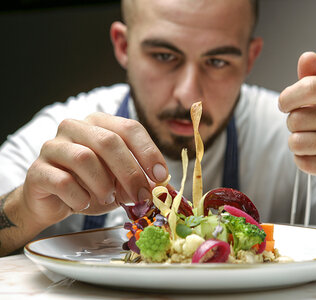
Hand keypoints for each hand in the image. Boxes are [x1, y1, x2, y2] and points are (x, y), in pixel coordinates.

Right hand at [22, 112, 168, 226]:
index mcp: (99, 123)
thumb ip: (139, 177)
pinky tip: (84, 202)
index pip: (130, 128)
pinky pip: (63, 181)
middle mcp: (75, 127)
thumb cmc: (92, 185)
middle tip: (141, 195)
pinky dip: (80, 196)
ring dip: (104, 184)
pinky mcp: (37, 169)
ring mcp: (53, 146)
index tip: (161, 176)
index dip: (148, 151)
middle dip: (130, 172)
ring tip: (108, 198)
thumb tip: (160, 185)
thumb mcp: (121, 180)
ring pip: (85, 158)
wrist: (55, 201)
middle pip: (109, 142)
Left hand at [279, 51, 315, 184]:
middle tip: (304, 127)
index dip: (287, 98)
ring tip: (309, 141)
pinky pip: (305, 163)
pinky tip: (314, 156)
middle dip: (292, 124)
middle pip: (297, 119)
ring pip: (298, 143)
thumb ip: (314, 77)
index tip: (285, 104)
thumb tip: (307, 57)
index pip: (308, 88)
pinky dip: (302, 160)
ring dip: (295, 144)